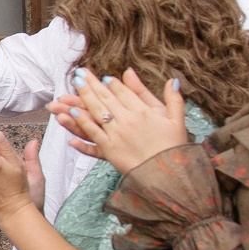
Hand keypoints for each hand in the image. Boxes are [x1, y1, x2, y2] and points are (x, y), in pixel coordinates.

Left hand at [50, 69, 190, 173]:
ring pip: (95, 113)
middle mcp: (127, 121)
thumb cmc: (174, 148)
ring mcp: (116, 135)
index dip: (111, 84)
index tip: (102, 77)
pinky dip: (82, 124)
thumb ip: (173, 98)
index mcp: (143, 112)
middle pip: (105, 99)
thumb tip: (172, 79)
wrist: (169, 174)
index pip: (123, 93)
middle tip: (79, 74)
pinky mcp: (109, 149)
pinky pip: (92, 134)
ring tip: (71, 89)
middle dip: (91, 85)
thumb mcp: (177, 119)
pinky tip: (72, 115)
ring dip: (81, 100)